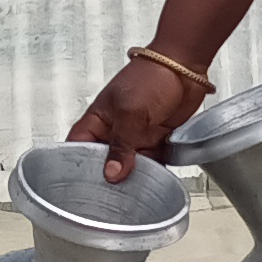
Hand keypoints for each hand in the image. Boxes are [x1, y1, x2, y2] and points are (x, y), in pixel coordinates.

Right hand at [69, 54, 208, 182]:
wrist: (185, 68)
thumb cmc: (151, 75)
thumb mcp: (129, 111)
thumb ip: (121, 144)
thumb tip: (111, 173)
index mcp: (98, 120)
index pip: (79, 146)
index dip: (77, 164)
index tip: (82, 184)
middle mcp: (115, 131)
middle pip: (104, 162)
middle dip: (107, 176)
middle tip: (110, 193)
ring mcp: (136, 137)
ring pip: (129, 167)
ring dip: (133, 177)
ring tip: (134, 189)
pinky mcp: (156, 141)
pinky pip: (152, 164)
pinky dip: (153, 172)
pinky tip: (154, 179)